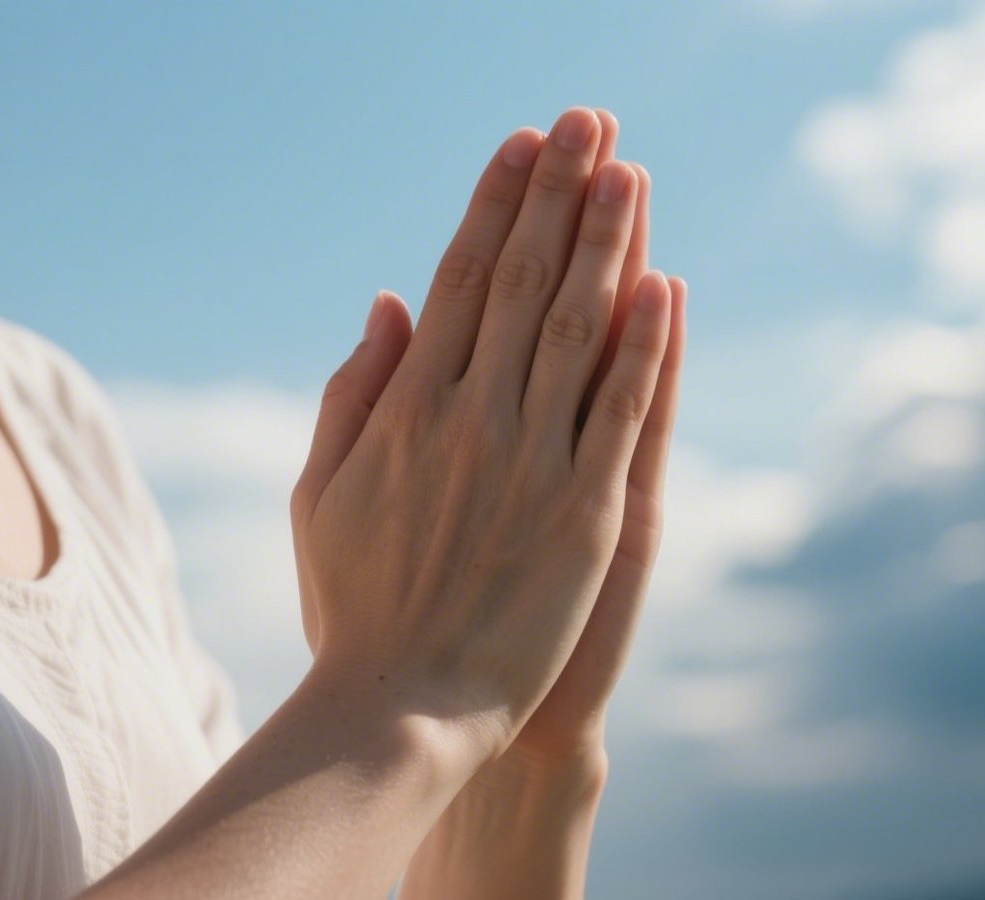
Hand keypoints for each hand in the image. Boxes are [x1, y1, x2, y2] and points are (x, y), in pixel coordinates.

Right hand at [290, 106, 673, 759]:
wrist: (404, 707)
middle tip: (587, 119)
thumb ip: (350, 394)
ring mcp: (535, 462)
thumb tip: (388, 303)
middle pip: (525, 281)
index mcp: (407, 407)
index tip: (520, 144)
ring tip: (629, 168)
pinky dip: (645, 344)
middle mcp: (473, 417)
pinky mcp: (590, 513)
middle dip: (558, 192)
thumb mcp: (321, 495)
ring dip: (607, 241)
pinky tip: (664, 282)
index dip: (493, 205)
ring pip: (578, 328)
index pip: (460, 278)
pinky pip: (622, 411)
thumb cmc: (355, 605)